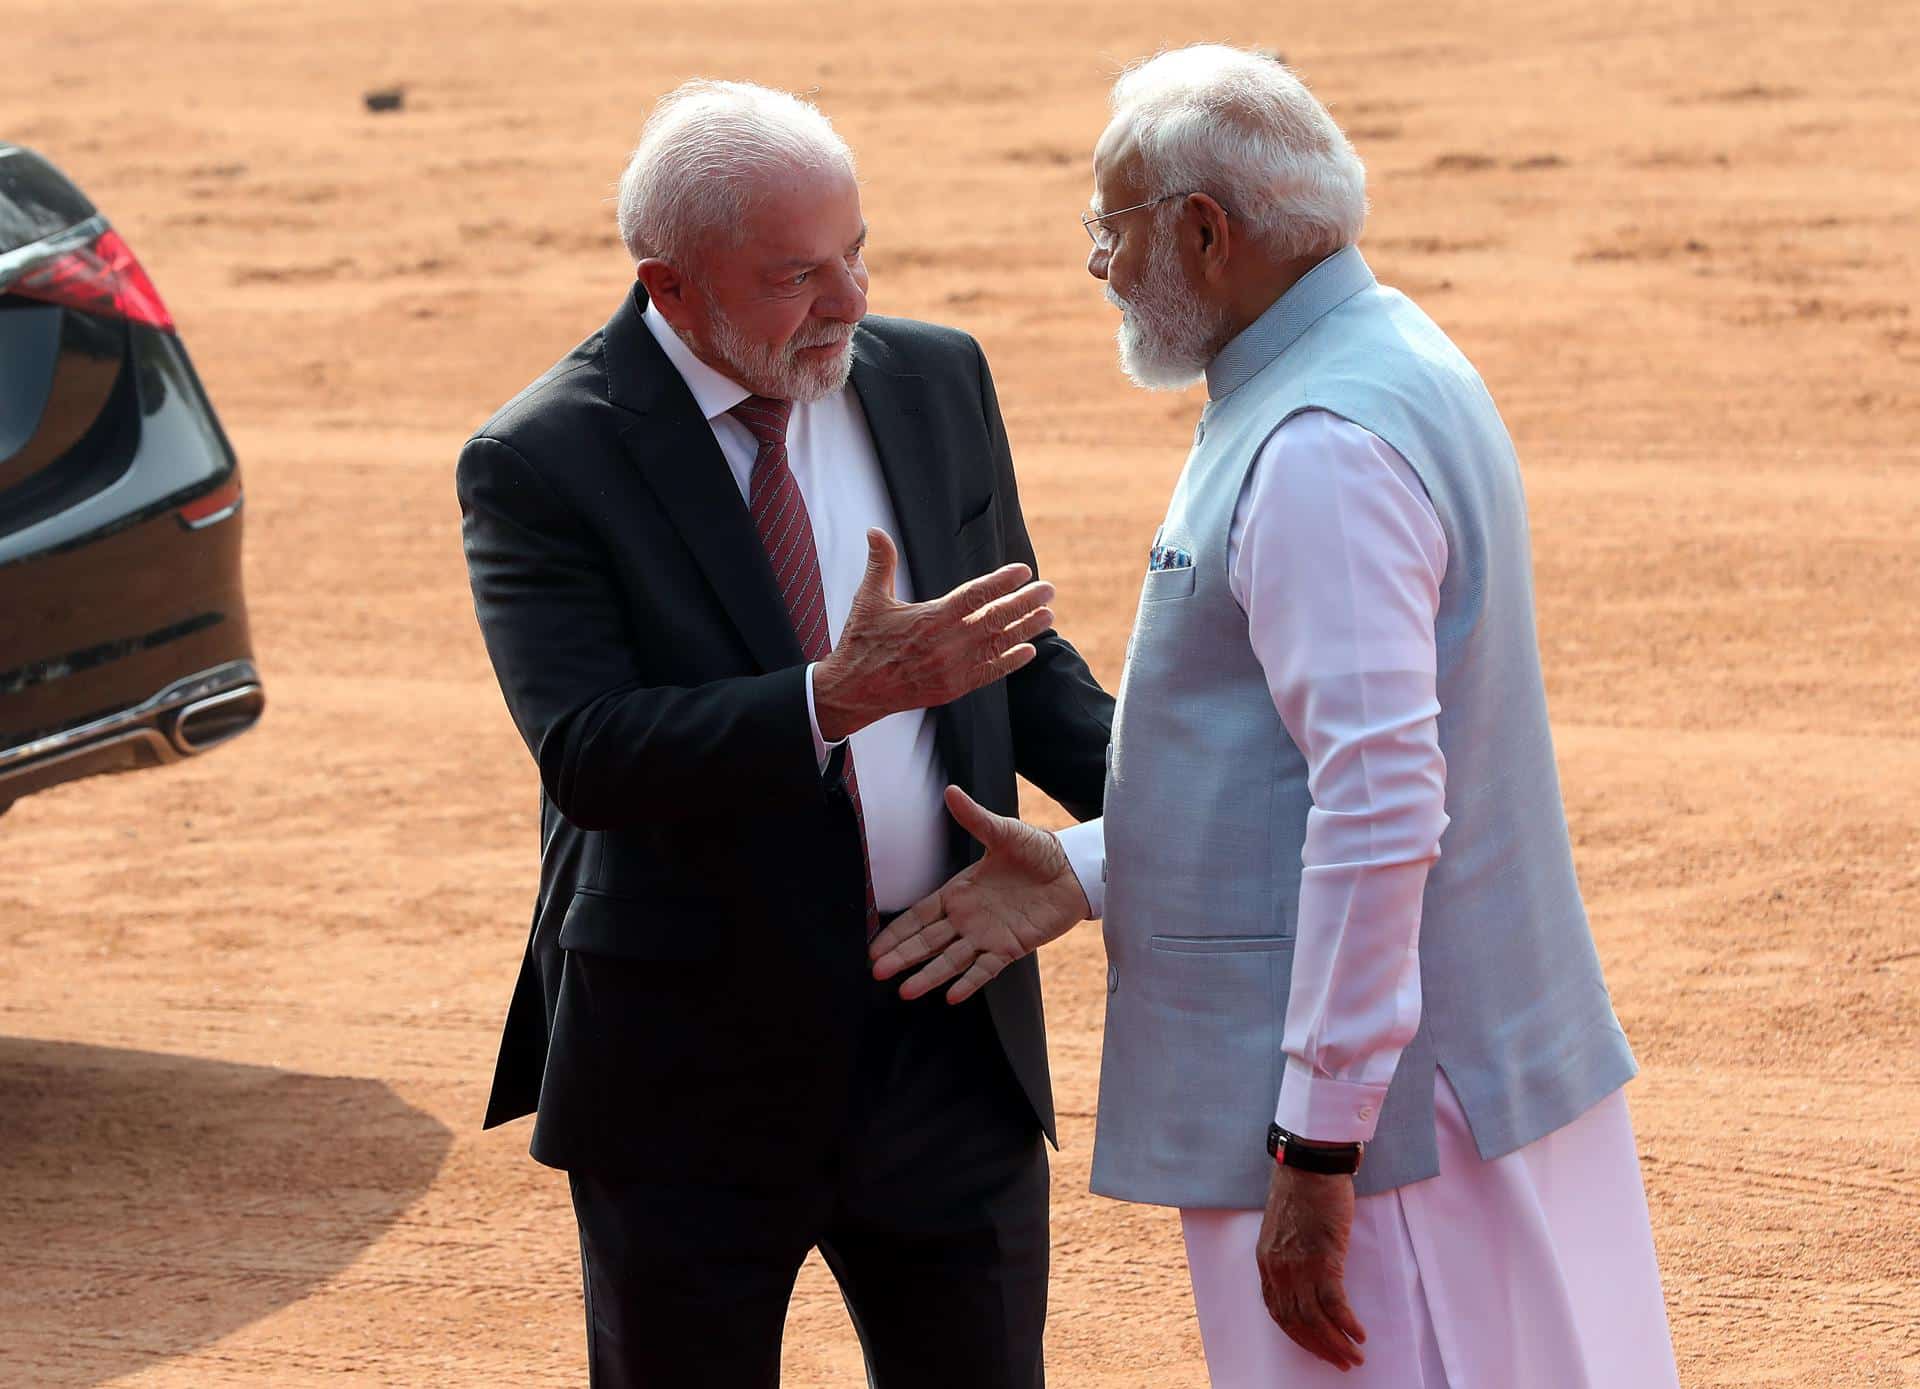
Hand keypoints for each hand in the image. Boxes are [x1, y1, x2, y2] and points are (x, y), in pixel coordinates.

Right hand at [813, 530, 1053, 741]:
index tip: (1023, 570)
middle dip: (1025, 602)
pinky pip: (989, 674)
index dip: (1001, 582)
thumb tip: (874, 530)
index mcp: (930, 618)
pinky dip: (1010, 662)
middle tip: (1048, 589)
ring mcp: (952, 669)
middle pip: (995, 618)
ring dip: (1026, 629)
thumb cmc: (861, 642)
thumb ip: (880, 563)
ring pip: (998, 645)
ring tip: (1048, 615)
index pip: (974, 595)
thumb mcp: (868, 599)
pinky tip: (1028, 651)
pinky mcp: (953, 688)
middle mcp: (946, 644)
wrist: (854, 690)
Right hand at [868, 786, 1088, 1002]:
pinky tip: (951, 995)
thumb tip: (952, 792)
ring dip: (929, 975)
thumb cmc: (1038, 850)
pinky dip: (969, 982)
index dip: (897, 931)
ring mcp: (987, 935)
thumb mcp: (1003, 832)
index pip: (920, 915)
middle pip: (928, 941)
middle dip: (902, 956)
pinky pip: (986, 968)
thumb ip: (976, 819)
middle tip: (877, 972)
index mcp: (960, 891)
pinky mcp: (1011, 947)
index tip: (874, 947)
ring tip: (906, 991)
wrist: (1073, 870)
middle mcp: (968, 917)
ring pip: (951, 960)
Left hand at [1256, 1161, 1365, 1370]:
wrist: (1309, 1165)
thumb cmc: (1301, 1190)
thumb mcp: (1283, 1228)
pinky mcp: (1323, 1258)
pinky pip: (1334, 1303)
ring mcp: (1299, 1266)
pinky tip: (1359, 1334)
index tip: (1316, 1348)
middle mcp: (1278, 1269)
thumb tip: (1304, 1277)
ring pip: (1315, 1319)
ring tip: (1354, 1356)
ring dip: (1336, 1343)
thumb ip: (1288, 1255)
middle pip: (1296, 1322)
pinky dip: (1347, 1323)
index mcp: (1267, 1262)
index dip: (1298, 1336)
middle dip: (1319, 1347)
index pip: (1277, 1312)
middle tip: (1340, 1362)